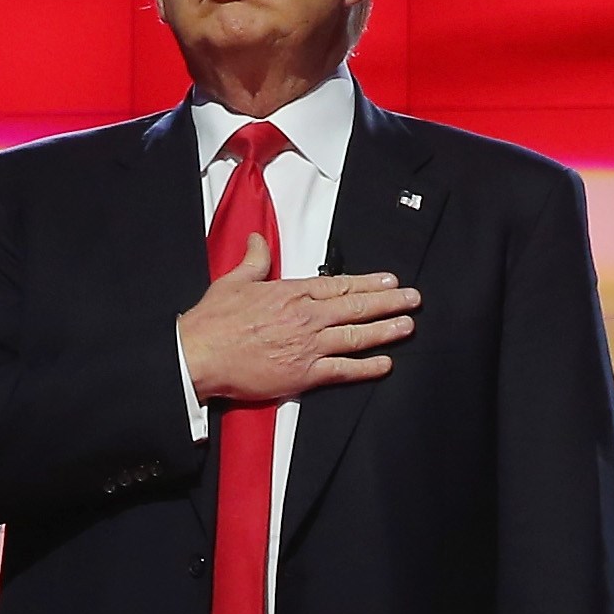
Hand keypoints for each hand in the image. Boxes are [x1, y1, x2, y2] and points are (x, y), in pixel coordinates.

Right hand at [181, 237, 418, 405]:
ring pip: (357, 336)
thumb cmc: (214, 321)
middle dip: (389, 302)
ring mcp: (308, 346)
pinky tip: (386, 363)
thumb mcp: (234, 280)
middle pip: (356, 307)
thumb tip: (258, 240)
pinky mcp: (303, 374)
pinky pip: (343, 370)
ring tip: (408, 325)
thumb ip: (254, 260)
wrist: (200, 354)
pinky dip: (366, 367)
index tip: (388, 280)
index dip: (367, 283)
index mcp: (291, 292)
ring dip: (386, 330)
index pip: (338, 285)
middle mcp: (306, 317)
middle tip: (413, 299)